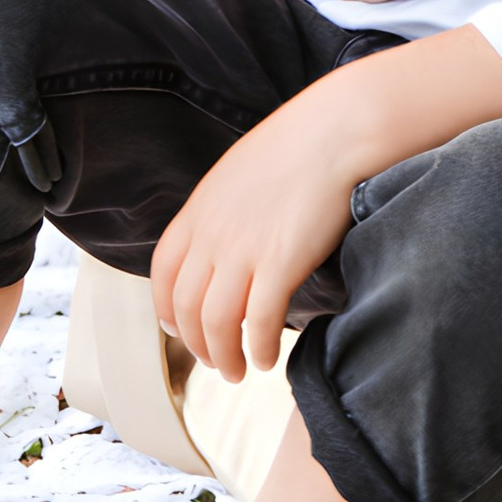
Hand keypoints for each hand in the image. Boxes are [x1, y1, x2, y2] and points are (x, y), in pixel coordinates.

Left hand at [152, 89, 362, 380]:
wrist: (337, 130)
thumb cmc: (301, 145)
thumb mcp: (240, 172)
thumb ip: (224, 209)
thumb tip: (226, 242)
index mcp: (200, 210)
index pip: (164, 273)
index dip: (167, 309)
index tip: (178, 329)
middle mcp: (213, 233)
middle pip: (186, 307)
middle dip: (197, 345)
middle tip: (216, 363)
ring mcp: (244, 249)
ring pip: (216, 323)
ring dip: (224, 356)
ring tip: (239, 371)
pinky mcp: (281, 262)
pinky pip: (260, 321)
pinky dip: (259, 348)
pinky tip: (267, 358)